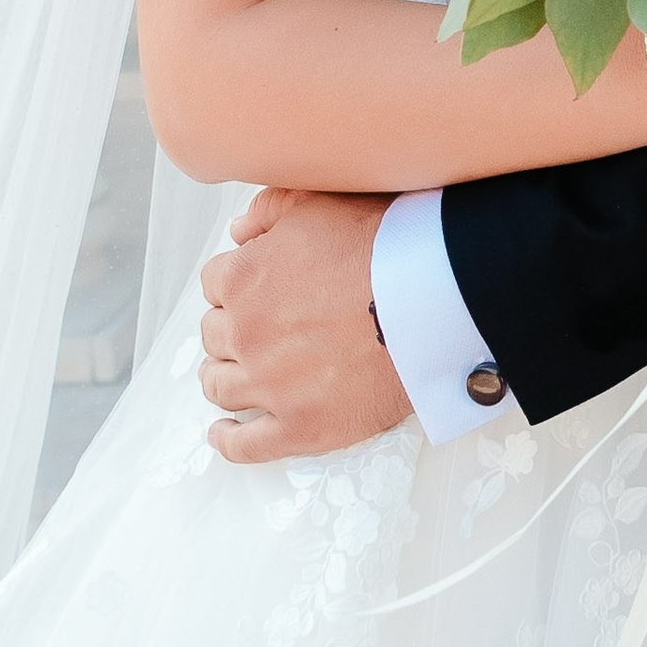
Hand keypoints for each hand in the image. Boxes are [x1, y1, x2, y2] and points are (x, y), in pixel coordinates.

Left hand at [198, 186, 408, 464]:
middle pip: (214, 336)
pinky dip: (228, 440)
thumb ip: (269, 210)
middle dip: (229, 331)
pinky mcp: (300, 427)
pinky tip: (224, 433)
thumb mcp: (318, 201)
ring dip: (223, 379)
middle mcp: (245, 335)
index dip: (235, 286)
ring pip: (221, 387)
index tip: (253, 293)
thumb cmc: (383, 246)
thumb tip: (238, 233)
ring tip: (234, 379)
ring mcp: (269, 386)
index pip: (215, 285)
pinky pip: (246, 445)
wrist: (431, 300)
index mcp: (243, 279)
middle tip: (254, 332)